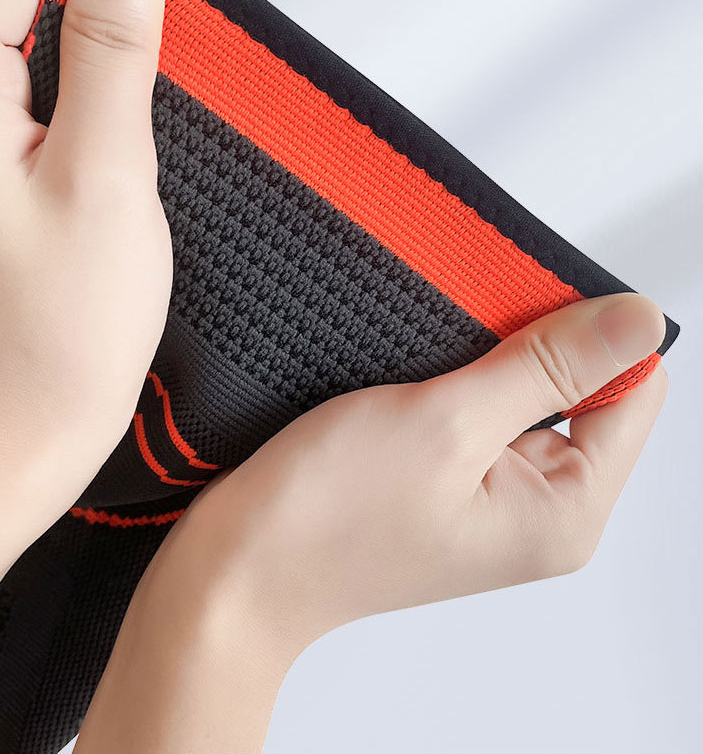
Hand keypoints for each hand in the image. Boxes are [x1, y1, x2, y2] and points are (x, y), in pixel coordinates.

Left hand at [0, 0, 170, 688]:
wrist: (28, 419)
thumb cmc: (60, 323)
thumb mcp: (106, 168)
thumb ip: (114, 40)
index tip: (146, 48)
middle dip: (103, 39)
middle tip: (124, 132)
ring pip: (43, 38)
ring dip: (99, 80)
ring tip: (109, 162)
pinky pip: (40, 86)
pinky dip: (85, 110)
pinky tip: (98, 169)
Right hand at [75, 293, 666, 753]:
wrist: (238, 568)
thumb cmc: (327, 516)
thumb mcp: (449, 422)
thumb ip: (550, 367)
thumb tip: (639, 320)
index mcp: (566, 511)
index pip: (635, 391)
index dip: (592, 333)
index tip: (527, 310)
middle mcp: (543, 509)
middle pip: (586, 388)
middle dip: (535, 343)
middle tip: (467, 335)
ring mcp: (496, 495)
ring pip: (530, 389)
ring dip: (490, 353)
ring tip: (432, 357)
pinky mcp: (453, 478)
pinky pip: (484, 405)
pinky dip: (458, 372)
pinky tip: (415, 371)